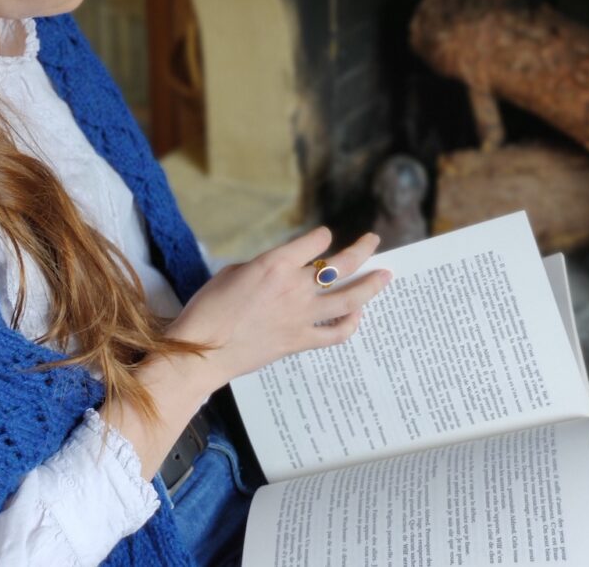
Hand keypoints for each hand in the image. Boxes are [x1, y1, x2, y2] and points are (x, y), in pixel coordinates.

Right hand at [167, 225, 390, 388]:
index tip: (323, 237)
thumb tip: (282, 271)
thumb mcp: (234, 272)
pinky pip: (336, 333)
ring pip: (349, 298)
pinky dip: (351, 324)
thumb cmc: (209, 307)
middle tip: (373, 240)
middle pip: (341, 265)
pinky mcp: (299, 341)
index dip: (321, 236)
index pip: (315, 241)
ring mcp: (301, 316)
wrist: (203, 350)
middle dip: (362, 249)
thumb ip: (265, 267)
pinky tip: (357, 316)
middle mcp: (295, 287)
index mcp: (275, 264)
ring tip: (385, 275)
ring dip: (371, 285)